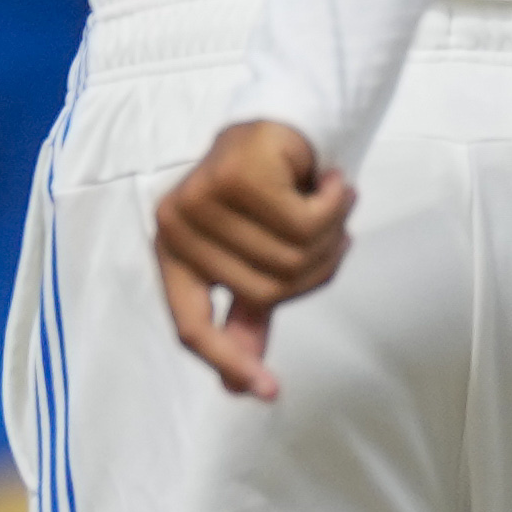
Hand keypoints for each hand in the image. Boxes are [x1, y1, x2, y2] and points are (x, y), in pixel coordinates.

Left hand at [153, 120, 354, 398]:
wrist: (283, 120)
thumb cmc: (267, 193)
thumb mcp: (254, 256)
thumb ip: (247, 315)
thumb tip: (241, 388)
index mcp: (175, 257)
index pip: (191, 325)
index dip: (228, 361)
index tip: (269, 392)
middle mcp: (176, 229)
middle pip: (265, 292)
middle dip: (315, 268)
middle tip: (334, 234)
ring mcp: (200, 200)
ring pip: (290, 256)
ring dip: (332, 234)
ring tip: (333, 203)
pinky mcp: (236, 174)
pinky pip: (306, 221)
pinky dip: (336, 204)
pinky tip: (333, 182)